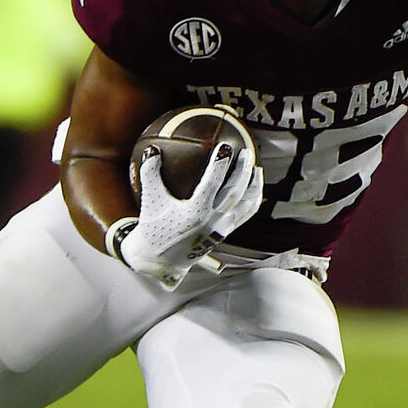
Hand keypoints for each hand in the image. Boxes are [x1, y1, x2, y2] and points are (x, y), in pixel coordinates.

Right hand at [113, 143, 263, 286]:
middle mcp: (212, 222)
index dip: (220, 164)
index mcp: (194, 213)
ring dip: (255, 186)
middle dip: (243, 171)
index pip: (212, 184)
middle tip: (246, 152)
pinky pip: (245, 215)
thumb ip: (150, 173)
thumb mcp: (150, 200)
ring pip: (246, 206)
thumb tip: (151, 149)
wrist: (159, 261)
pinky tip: (252, 189)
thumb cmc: (153, 228)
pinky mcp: (224, 234)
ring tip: (257, 169)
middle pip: (236, 193)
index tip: (226, 146)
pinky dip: (252, 200)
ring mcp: (221, 229)